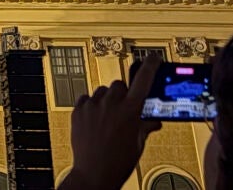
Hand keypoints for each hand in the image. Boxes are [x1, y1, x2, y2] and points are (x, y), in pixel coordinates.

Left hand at [59, 54, 161, 189]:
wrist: (93, 174)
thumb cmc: (118, 162)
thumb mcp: (138, 143)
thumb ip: (145, 126)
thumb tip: (153, 120)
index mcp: (130, 110)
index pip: (143, 80)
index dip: (150, 66)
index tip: (153, 57)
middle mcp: (111, 104)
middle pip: (120, 85)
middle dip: (124, 94)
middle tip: (124, 109)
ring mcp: (93, 106)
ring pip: (102, 91)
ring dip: (107, 99)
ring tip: (107, 118)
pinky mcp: (78, 111)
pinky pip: (86, 98)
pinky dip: (91, 105)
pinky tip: (94, 119)